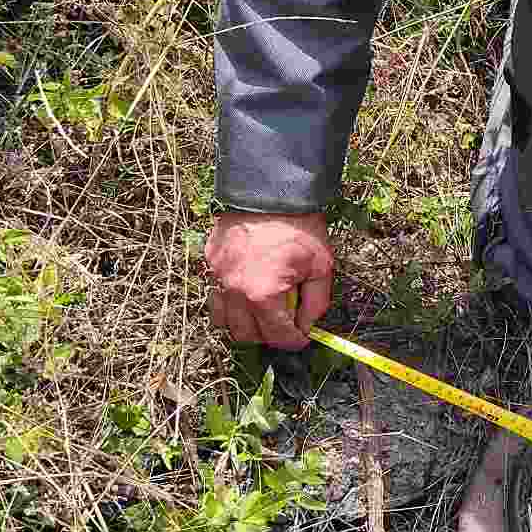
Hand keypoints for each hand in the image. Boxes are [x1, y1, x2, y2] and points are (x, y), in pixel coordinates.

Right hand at [204, 211, 333, 349]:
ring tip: (264, 310)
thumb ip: (316, 302)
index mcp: (263, 295)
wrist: (272, 190)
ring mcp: (217, 277)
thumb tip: (307, 325)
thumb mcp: (321, 266)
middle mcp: (234, 291)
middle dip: (268, 335)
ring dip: (244, 323)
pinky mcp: (210, 263)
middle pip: (246, 335)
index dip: (294, 340)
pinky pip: (215, 294)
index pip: (277, 336)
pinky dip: (230, 301)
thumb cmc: (300, 226)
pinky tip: (248, 290)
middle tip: (285, 324)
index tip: (302, 337)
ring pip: (223, 320)